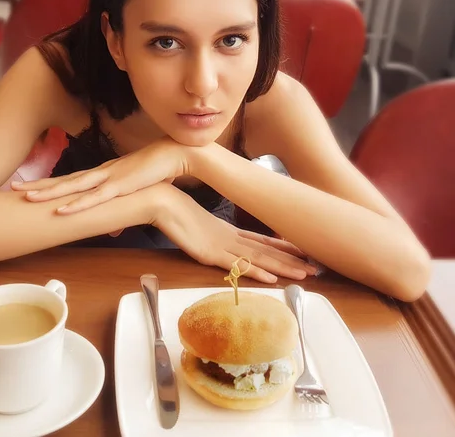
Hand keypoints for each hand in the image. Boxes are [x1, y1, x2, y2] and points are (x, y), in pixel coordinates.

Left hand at [11, 137, 188, 212]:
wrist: (172, 155)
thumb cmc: (155, 171)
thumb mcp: (135, 192)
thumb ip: (121, 208)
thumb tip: (115, 227)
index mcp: (102, 173)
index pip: (69, 179)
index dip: (48, 183)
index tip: (29, 186)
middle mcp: (99, 173)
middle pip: (63, 180)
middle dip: (38, 185)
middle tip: (13, 188)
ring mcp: (107, 178)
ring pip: (72, 187)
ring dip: (49, 193)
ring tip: (27, 197)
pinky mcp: (119, 186)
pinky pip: (94, 198)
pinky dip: (77, 205)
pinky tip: (61, 210)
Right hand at [154, 188, 316, 282]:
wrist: (161, 201)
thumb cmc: (174, 210)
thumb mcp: (195, 224)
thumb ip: (206, 232)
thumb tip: (212, 238)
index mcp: (227, 231)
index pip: (260, 240)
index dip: (282, 247)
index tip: (302, 251)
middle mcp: (230, 238)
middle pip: (266, 250)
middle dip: (291, 259)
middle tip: (315, 268)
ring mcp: (221, 245)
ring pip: (258, 259)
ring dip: (282, 267)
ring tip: (304, 274)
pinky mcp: (210, 253)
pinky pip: (236, 265)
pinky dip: (255, 272)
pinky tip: (271, 278)